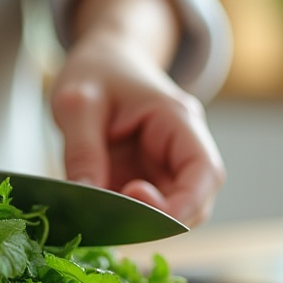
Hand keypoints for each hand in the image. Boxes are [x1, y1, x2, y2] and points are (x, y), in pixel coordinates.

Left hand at [50, 0, 224, 227]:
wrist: (102, 59)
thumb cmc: (96, 71)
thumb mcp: (77, 103)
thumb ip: (81, 150)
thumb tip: (85, 198)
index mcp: (178, 121)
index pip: (204, 172)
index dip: (183, 204)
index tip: (142, 216)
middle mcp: (181, 148)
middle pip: (195, 201)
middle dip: (159, 221)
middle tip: (110, 217)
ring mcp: (165, 167)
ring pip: (171, 212)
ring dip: (140, 223)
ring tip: (97, 212)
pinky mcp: (147, 180)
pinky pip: (145, 210)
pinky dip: (124, 218)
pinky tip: (94, 211)